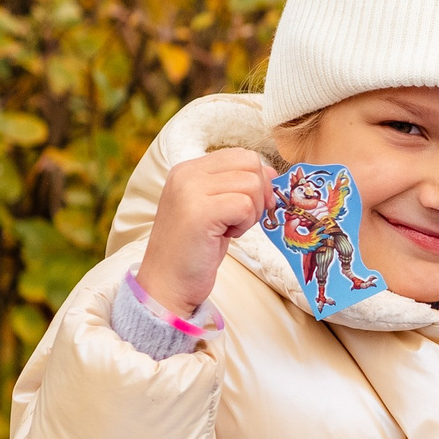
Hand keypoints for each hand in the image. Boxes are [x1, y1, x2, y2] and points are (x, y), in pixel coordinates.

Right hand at [138, 148, 275, 318]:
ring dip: (251, 211)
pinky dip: (245, 224)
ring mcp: (190, 190)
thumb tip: (272, 173)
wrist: (166, 284)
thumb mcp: (215, 208)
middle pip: (250, 163)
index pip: (241, 155)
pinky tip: (226, 236)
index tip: (249, 206)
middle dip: (258, 193)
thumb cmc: (195, 249)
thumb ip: (236, 185)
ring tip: (229, 228)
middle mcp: (186, 174)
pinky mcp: (199, 211)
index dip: (257, 179)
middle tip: (241, 219)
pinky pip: (246, 205)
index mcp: (187, 169)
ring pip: (252, 183)